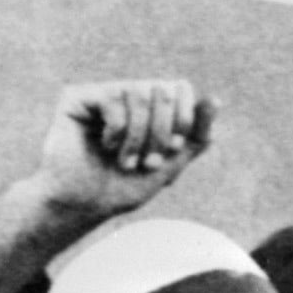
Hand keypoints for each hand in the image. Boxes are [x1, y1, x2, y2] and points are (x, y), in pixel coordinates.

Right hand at [23, 78, 216, 224]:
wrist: (86, 204)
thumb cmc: (127, 186)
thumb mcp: (172, 163)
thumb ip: (196, 134)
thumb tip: (214, 99)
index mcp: (151, 106)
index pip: (180, 88)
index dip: (185, 117)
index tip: (175, 149)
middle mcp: (127, 93)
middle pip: (162, 90)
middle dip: (162, 132)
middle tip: (150, 162)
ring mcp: (102, 92)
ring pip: (138, 93)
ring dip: (139, 137)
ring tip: (127, 162)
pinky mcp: (77, 96)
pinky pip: (112, 99)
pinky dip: (117, 131)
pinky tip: (106, 146)